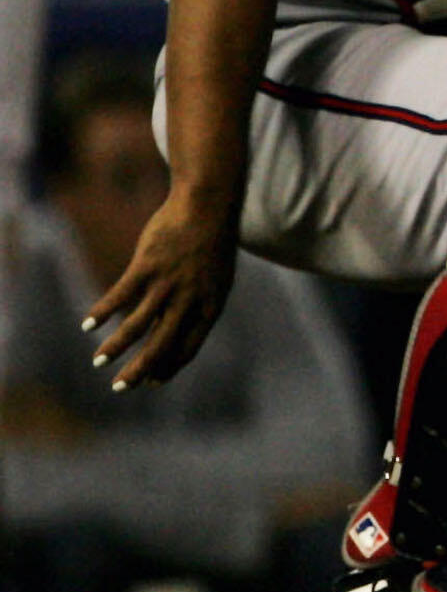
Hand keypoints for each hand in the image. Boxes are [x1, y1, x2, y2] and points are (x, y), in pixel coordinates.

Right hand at [82, 191, 237, 390]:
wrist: (209, 203)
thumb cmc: (211, 242)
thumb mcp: (213, 278)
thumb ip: (193, 304)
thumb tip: (169, 328)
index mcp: (211, 304)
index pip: (189, 346)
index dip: (169, 367)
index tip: (152, 382)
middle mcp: (190, 298)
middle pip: (162, 343)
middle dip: (140, 369)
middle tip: (120, 388)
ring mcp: (168, 282)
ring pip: (137, 324)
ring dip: (115, 346)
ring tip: (98, 362)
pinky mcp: (147, 265)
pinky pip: (120, 295)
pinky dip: (102, 312)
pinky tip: (88, 325)